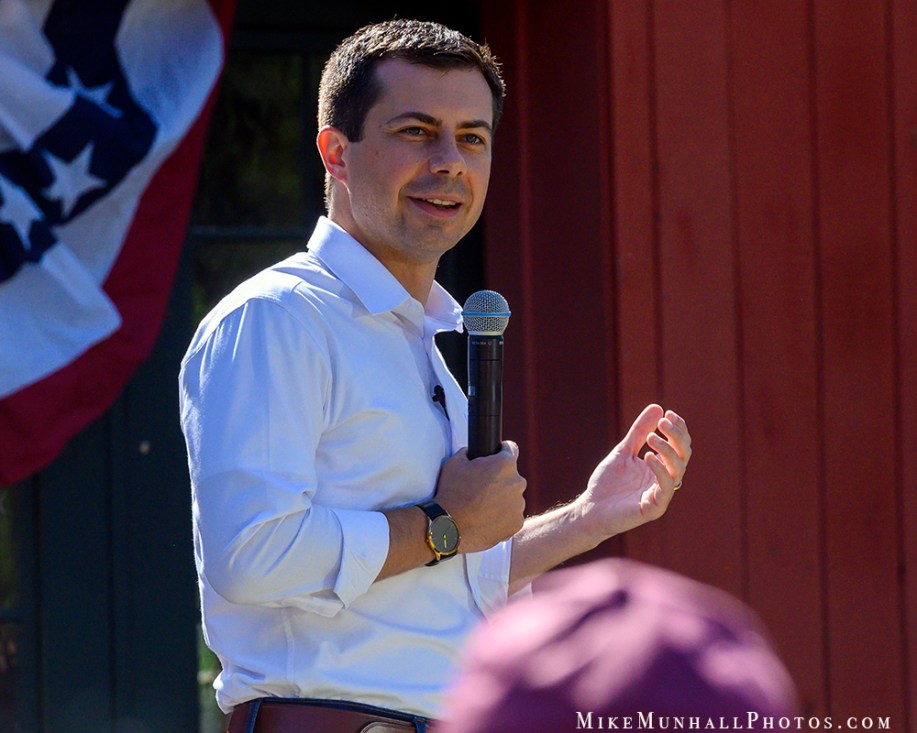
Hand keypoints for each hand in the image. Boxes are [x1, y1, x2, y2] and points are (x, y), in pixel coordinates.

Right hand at [434, 441, 526, 553]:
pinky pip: (512, 516)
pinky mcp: (517, 523)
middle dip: (499, 480)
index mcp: (505, 464)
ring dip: (501, 499)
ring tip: (481, 507)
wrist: (450, 527)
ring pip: (512, 497)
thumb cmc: (452, 493)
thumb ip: (467, 453)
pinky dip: (502, 517)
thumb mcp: (454, 463)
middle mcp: (517, 482)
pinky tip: (485, 519)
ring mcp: (519, 504)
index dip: (500, 454)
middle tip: (480, 489)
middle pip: (511, 476)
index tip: (494, 460)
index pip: (510, 449)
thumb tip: (469, 452)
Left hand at [577, 404, 690, 542]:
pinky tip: (648, 457)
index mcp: (660, 466)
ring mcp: (661, 494)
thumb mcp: (624, 451)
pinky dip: (660, 470)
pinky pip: (665, 488)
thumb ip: (639, 431)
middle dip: (677, 436)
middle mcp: (665, 479)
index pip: (679, 446)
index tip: (668, 414)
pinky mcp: (654, 508)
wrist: (591, 507)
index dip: (678, 430)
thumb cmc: (608, 482)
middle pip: (684, 455)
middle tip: (663, 422)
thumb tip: (658, 408)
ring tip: (651, 437)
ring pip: (678, 470)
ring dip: (667, 450)